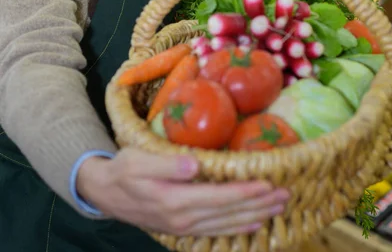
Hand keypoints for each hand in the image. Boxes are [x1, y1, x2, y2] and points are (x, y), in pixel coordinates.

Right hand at [76, 148, 289, 236]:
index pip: (220, 198)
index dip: (246, 192)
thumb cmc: (123, 170)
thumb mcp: (138, 161)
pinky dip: (239, 228)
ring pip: (228, 225)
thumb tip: (194, 167)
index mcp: (175, 201)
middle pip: (230, 214)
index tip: (268, 184)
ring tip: (278, 207)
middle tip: (285, 195)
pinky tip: (254, 224)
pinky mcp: (184, 228)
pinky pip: (218, 231)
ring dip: (255, 216)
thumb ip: (166, 165)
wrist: (105, 192)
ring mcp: (185, 227)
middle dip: (259, 205)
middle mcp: (184, 219)